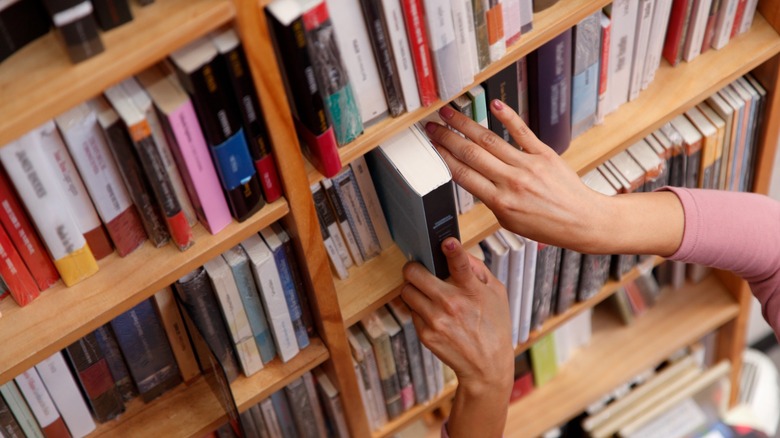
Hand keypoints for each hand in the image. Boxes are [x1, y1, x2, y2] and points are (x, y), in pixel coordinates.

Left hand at [401, 237, 512, 437]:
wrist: (486, 366)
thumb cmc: (494, 326)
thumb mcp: (497, 293)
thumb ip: (478, 269)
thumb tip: (459, 252)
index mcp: (472, 290)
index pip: (461, 265)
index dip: (452, 250)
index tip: (447, 242)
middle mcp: (451, 303)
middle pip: (415, 273)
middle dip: (414, 268)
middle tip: (419, 270)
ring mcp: (435, 319)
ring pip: (406, 290)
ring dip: (413, 288)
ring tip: (426, 292)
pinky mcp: (425, 334)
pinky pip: (411, 310)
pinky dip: (418, 308)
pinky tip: (433, 313)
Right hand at [426, 101, 609, 252]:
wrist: (581, 221)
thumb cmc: (547, 225)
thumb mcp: (509, 221)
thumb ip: (490, 199)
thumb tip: (472, 179)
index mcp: (500, 202)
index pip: (463, 175)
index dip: (443, 158)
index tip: (431, 147)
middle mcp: (512, 181)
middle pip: (471, 154)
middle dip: (447, 138)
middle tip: (432, 127)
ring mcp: (528, 165)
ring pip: (490, 140)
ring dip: (466, 124)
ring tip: (450, 113)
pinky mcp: (544, 154)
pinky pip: (522, 132)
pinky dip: (507, 116)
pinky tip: (494, 104)